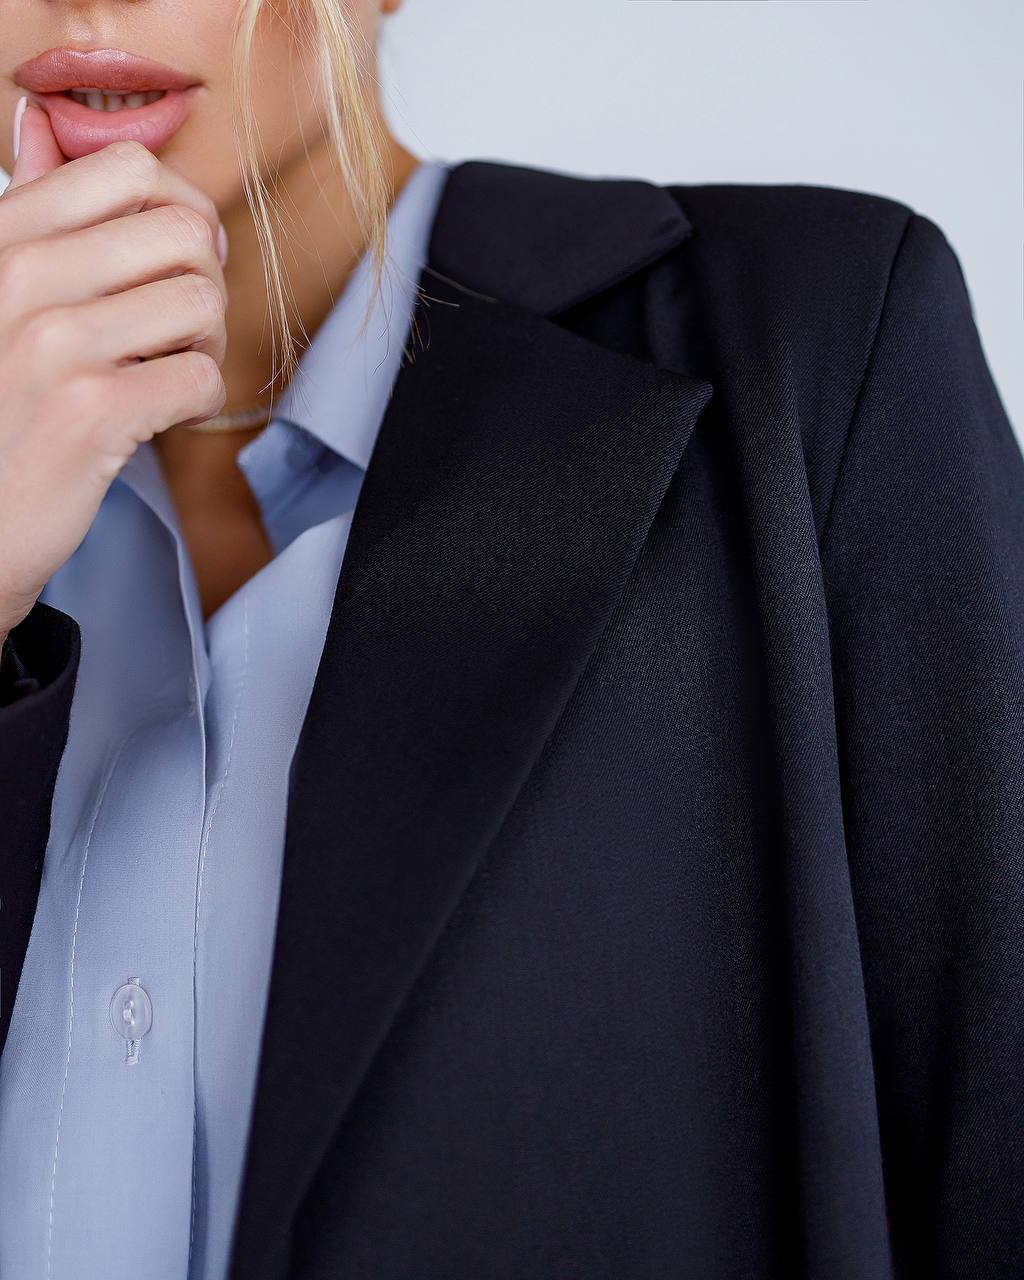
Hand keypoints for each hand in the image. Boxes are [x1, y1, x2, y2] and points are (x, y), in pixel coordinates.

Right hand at [0, 99, 228, 637]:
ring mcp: (54, 343)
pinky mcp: (92, 412)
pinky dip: (196, 401)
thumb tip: (40, 121)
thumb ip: (25, 212)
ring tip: (166, 371)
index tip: (173, 258)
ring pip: (202, 301)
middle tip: (180, 325)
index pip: (128, 169)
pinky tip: (158, 414)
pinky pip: (201, 377)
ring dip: (205, 343)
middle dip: (204, 279)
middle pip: (184, 231)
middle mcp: (18, 278)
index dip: (179, 210)